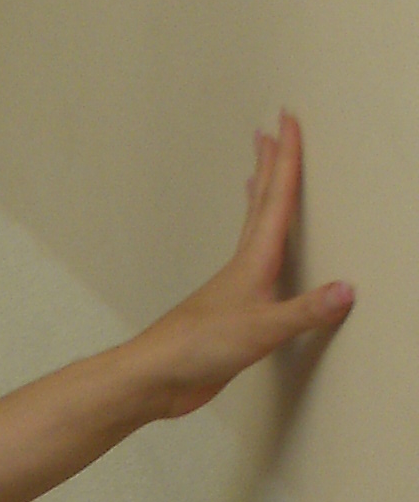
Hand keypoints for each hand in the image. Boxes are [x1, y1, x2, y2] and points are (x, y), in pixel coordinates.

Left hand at [136, 114, 352, 420]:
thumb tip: (347, 290)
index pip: (276, 200)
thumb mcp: (262, 330)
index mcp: (253, 262)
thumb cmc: (198, 349)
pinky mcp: (229, 314)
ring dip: (259, 201)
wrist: (155, 379)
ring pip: (252, 233)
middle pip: (259, 206)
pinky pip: (252, 269)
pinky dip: (258, 249)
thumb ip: (305, 311)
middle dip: (268, 168)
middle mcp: (243, 268)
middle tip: (270, 132)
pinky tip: (261, 260)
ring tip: (257, 178)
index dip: (286, 160)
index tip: (288, 121)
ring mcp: (233, 289)